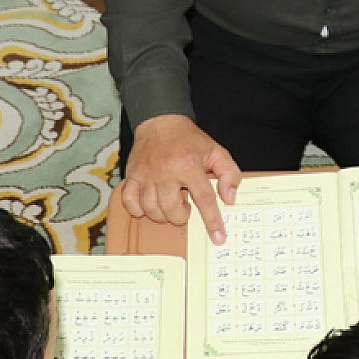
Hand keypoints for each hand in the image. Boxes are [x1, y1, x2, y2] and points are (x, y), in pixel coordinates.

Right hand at [120, 114, 240, 243]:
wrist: (160, 122)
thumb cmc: (188, 140)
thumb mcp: (217, 151)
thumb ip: (229, 174)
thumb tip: (229, 198)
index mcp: (189, 165)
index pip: (204, 199)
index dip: (212, 221)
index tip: (218, 237)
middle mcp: (166, 171)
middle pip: (172, 210)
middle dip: (181, 216)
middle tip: (186, 208)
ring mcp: (146, 174)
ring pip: (151, 209)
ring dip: (163, 215)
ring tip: (171, 204)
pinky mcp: (132, 176)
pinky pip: (130, 202)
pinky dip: (139, 209)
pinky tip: (150, 204)